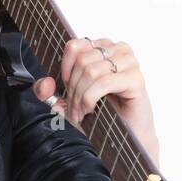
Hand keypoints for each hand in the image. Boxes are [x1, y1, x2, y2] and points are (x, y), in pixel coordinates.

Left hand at [31, 36, 159, 161]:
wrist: (128, 134)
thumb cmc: (102, 113)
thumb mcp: (67, 99)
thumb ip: (48, 92)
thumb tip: (45, 85)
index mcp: (102, 47)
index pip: (74, 46)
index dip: (65, 69)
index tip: (66, 88)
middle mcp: (118, 50)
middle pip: (82, 61)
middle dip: (73, 89)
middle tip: (73, 108)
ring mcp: (130, 62)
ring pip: (91, 71)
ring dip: (80, 96)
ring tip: (80, 112)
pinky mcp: (136, 79)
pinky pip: (104, 82)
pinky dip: (90, 98)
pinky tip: (91, 110)